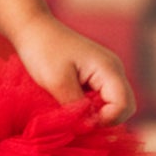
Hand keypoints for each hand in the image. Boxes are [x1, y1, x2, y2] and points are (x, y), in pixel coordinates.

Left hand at [10, 11, 136, 126]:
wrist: (32, 28)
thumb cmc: (43, 50)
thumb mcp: (57, 82)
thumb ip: (76, 107)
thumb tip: (89, 127)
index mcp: (109, 69)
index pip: (123, 105)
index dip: (106, 120)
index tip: (80, 122)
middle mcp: (113, 70)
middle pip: (123, 107)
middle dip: (103, 119)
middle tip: (77, 119)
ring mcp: (105, 72)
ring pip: (111, 104)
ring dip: (94, 112)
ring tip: (71, 110)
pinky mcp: (94, 75)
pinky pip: (100, 98)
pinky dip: (88, 105)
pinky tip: (69, 102)